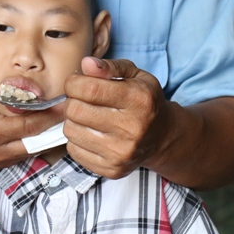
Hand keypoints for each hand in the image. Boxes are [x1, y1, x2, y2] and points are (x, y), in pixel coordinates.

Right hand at [0, 71, 60, 167]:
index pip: (26, 127)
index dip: (48, 116)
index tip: (65, 104)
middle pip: (34, 142)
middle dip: (54, 127)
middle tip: (73, 111)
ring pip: (34, 150)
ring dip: (50, 135)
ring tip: (65, 117)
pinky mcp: (2, 163)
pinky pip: (28, 153)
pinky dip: (41, 140)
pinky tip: (51, 126)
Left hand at [61, 57, 175, 178]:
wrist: (163, 137)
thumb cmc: (144, 101)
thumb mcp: (136, 76)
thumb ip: (111, 67)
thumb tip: (86, 64)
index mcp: (139, 100)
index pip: (89, 88)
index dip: (73, 82)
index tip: (76, 83)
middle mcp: (132, 128)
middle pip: (75, 110)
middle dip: (73, 100)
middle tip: (82, 99)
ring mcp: (122, 152)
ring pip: (71, 131)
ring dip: (74, 120)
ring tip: (88, 117)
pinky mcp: (112, 169)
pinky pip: (73, 150)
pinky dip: (77, 139)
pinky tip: (92, 133)